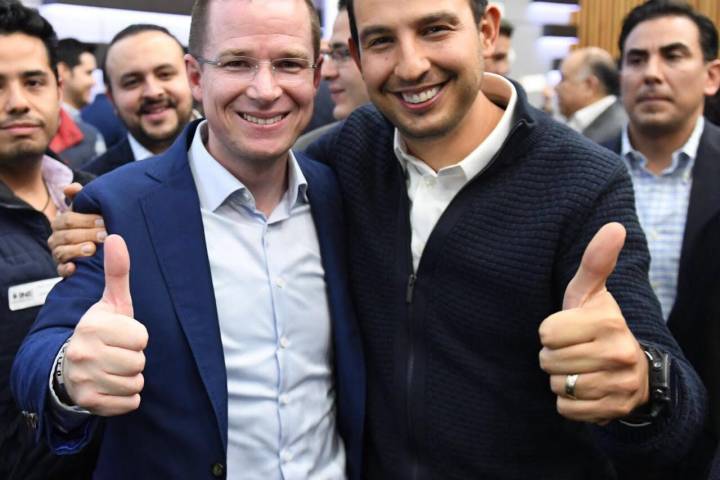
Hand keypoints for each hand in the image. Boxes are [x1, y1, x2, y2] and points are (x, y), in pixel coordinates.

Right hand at [48, 183, 106, 277]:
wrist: (104, 253)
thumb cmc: (96, 226)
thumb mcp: (92, 211)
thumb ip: (82, 198)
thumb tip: (70, 187)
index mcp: (64, 223)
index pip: (67, 219)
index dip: (85, 219)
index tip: (102, 220)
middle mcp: (58, 238)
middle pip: (66, 235)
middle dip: (86, 233)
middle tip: (105, 234)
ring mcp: (59, 255)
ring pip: (61, 252)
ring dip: (77, 250)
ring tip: (93, 249)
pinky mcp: (64, 270)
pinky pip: (60, 271)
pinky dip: (66, 269)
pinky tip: (75, 268)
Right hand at [63, 235, 147, 415]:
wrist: (71, 366)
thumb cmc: (101, 331)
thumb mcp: (111, 302)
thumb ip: (117, 272)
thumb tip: (117, 237)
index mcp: (93, 326)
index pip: (142, 337)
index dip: (137, 336)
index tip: (121, 335)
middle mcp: (84, 353)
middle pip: (140, 361)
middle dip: (134, 358)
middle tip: (117, 353)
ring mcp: (84, 379)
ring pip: (136, 382)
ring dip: (131, 378)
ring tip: (113, 368)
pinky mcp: (89, 403)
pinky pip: (130, 403)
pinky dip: (126, 398)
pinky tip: (111, 385)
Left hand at [538, 223, 649, 423]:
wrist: (633, 369)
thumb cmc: (598, 324)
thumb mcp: (591, 293)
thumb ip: (595, 261)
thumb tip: (614, 225)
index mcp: (608, 321)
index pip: (546, 332)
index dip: (550, 331)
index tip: (568, 329)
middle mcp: (618, 353)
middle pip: (548, 361)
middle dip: (553, 357)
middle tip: (573, 350)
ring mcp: (619, 384)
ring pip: (558, 386)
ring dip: (561, 379)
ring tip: (579, 368)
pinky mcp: (613, 410)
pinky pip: (567, 409)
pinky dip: (569, 403)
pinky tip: (585, 389)